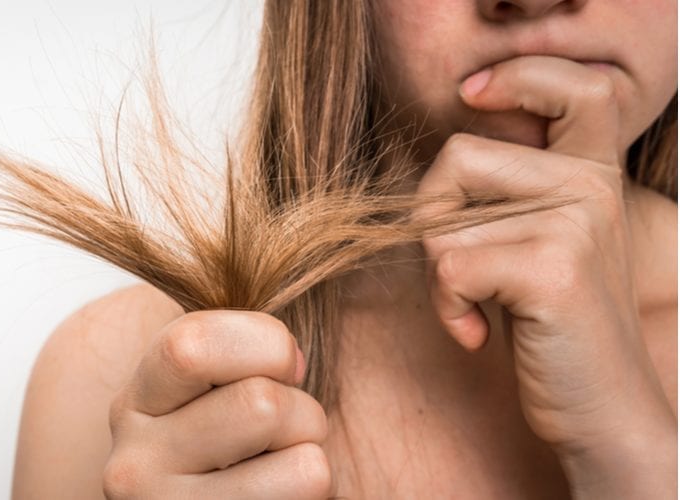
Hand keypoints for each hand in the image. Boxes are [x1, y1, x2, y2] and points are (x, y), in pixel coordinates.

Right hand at [102, 310, 331, 498]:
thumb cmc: (225, 443)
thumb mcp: (210, 387)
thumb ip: (235, 342)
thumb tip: (313, 252)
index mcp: (139, 396)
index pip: (195, 346)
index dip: (266, 344)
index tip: (287, 362)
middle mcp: (133, 458)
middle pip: (263, 406)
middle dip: (303, 408)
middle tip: (290, 426)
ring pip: (301, 461)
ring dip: (314, 453)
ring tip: (284, 465)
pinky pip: (309, 490)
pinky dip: (317, 491)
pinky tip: (278, 495)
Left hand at [417, 56, 675, 491]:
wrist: (602, 409)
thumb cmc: (553, 328)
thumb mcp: (542, 247)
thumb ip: (509, 199)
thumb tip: (434, 175)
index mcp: (593, 175)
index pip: (576, 89)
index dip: (520, 77)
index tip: (473, 95)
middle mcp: (590, 186)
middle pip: (457, 157)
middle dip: (432, 217)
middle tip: (458, 270)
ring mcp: (576, 222)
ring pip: (442, 222)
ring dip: (439, 277)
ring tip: (478, 308)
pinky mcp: (551, 268)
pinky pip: (448, 267)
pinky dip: (447, 308)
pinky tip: (479, 333)